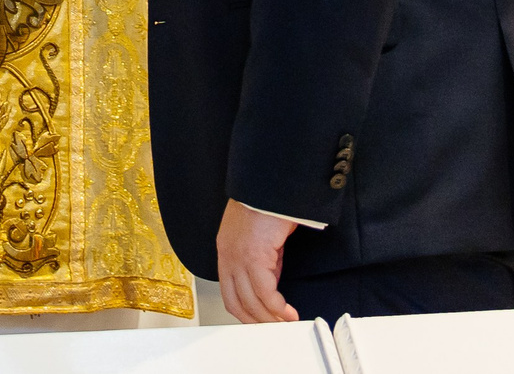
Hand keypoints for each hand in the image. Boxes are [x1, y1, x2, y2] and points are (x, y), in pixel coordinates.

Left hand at [216, 200, 300, 324]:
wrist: (270, 184)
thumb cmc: (266, 202)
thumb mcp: (258, 238)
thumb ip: (262, 262)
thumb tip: (271, 284)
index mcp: (226, 251)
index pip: (229, 294)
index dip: (245, 313)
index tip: (261, 321)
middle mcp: (227, 256)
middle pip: (238, 303)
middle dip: (258, 321)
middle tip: (275, 328)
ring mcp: (238, 257)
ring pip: (251, 302)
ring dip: (270, 318)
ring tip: (286, 323)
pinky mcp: (255, 256)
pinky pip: (266, 292)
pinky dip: (278, 307)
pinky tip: (288, 313)